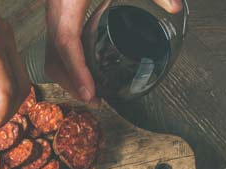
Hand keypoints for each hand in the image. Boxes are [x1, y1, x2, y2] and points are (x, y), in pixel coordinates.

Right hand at [45, 0, 181, 101]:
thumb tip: (175, 7)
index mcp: (68, 0)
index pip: (66, 42)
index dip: (77, 71)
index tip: (90, 92)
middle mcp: (56, 8)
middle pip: (54, 55)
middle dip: (72, 82)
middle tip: (95, 101)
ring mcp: (53, 11)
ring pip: (51, 52)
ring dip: (67, 76)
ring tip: (90, 93)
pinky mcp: (58, 12)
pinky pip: (55, 43)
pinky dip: (66, 62)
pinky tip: (83, 71)